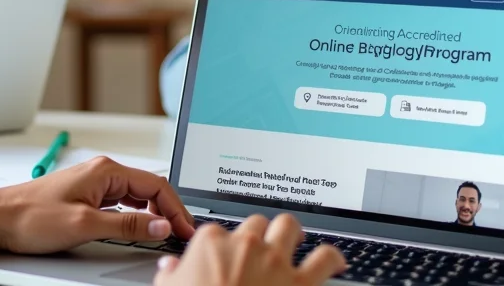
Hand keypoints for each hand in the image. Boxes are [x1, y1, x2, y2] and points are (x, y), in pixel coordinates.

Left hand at [0, 156, 194, 253]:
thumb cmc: (30, 216)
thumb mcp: (85, 225)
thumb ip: (126, 225)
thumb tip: (159, 225)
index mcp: (105, 171)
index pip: (156, 185)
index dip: (176, 209)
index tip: (185, 230)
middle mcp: (101, 172)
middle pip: (149, 188)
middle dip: (169, 211)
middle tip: (180, 235)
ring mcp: (93, 183)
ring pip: (136, 195)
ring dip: (154, 213)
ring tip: (165, 234)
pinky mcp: (85, 195)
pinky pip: (121, 202)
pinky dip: (136, 215)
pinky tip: (139, 228)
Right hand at [154, 214, 345, 285]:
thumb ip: (171, 275)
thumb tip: (169, 269)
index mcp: (212, 241)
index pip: (218, 230)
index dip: (222, 244)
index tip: (224, 254)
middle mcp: (246, 244)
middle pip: (255, 223)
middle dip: (259, 234)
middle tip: (260, 248)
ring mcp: (275, 260)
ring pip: (288, 226)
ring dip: (292, 232)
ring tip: (295, 238)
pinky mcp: (300, 281)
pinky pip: (325, 259)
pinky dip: (332, 257)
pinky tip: (334, 260)